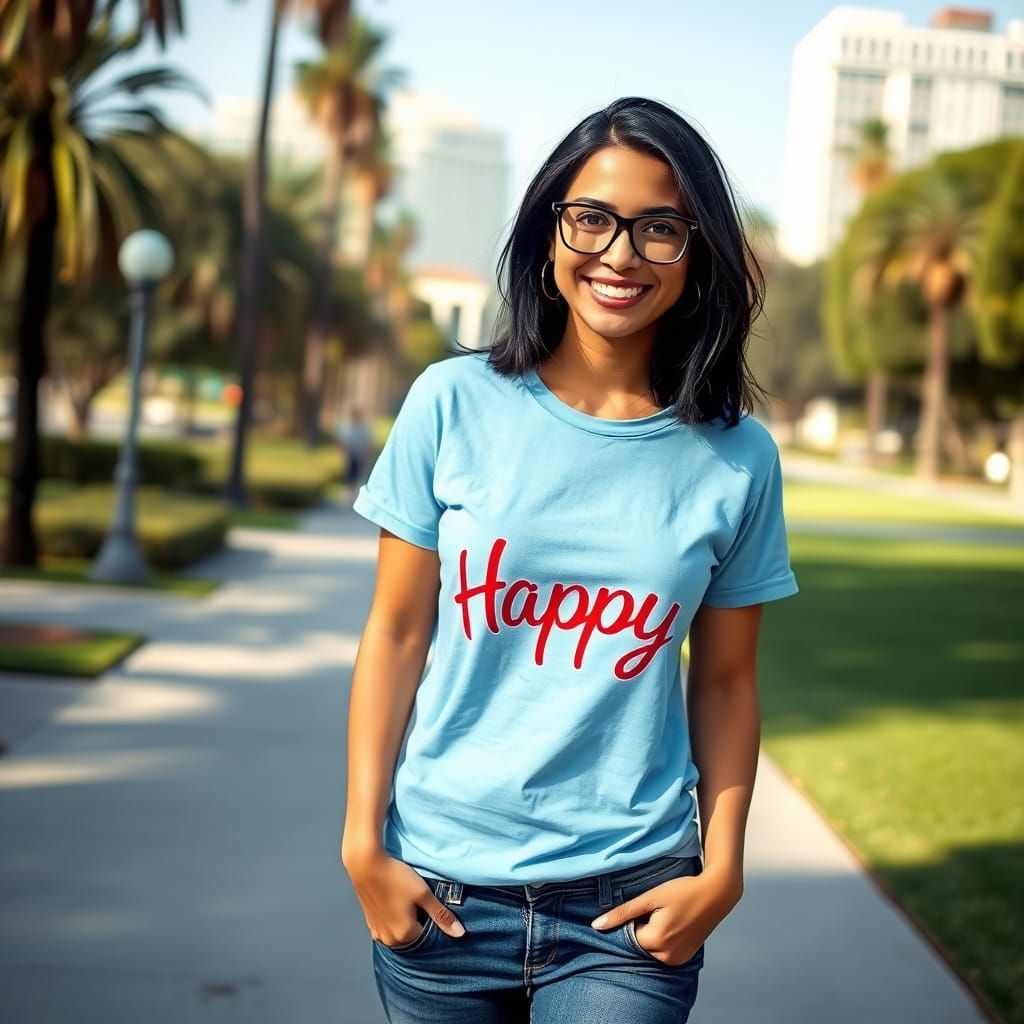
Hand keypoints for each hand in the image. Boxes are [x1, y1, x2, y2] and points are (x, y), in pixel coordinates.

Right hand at [342, 847, 465, 946]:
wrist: (365, 865)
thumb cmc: (396, 877)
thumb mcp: (423, 894)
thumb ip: (441, 915)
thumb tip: (460, 933)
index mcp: (405, 935)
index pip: (429, 936)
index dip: (433, 920)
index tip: (431, 904)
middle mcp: (390, 939)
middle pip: (413, 937)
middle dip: (419, 922)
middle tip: (419, 901)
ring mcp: (378, 933)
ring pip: (400, 933)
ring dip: (406, 922)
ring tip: (406, 900)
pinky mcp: (370, 923)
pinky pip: (388, 929)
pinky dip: (394, 920)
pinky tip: (395, 902)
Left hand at [591, 868, 740, 965]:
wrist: (716, 893)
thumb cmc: (682, 890)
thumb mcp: (650, 897)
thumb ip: (622, 913)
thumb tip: (595, 926)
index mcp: (657, 941)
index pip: (628, 935)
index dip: (634, 919)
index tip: (648, 906)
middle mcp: (667, 957)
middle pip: (640, 943)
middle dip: (642, 927)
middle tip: (659, 910)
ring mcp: (678, 960)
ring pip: (651, 948)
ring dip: (652, 934)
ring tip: (668, 915)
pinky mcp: (685, 959)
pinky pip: (663, 952)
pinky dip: (662, 940)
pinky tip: (674, 923)